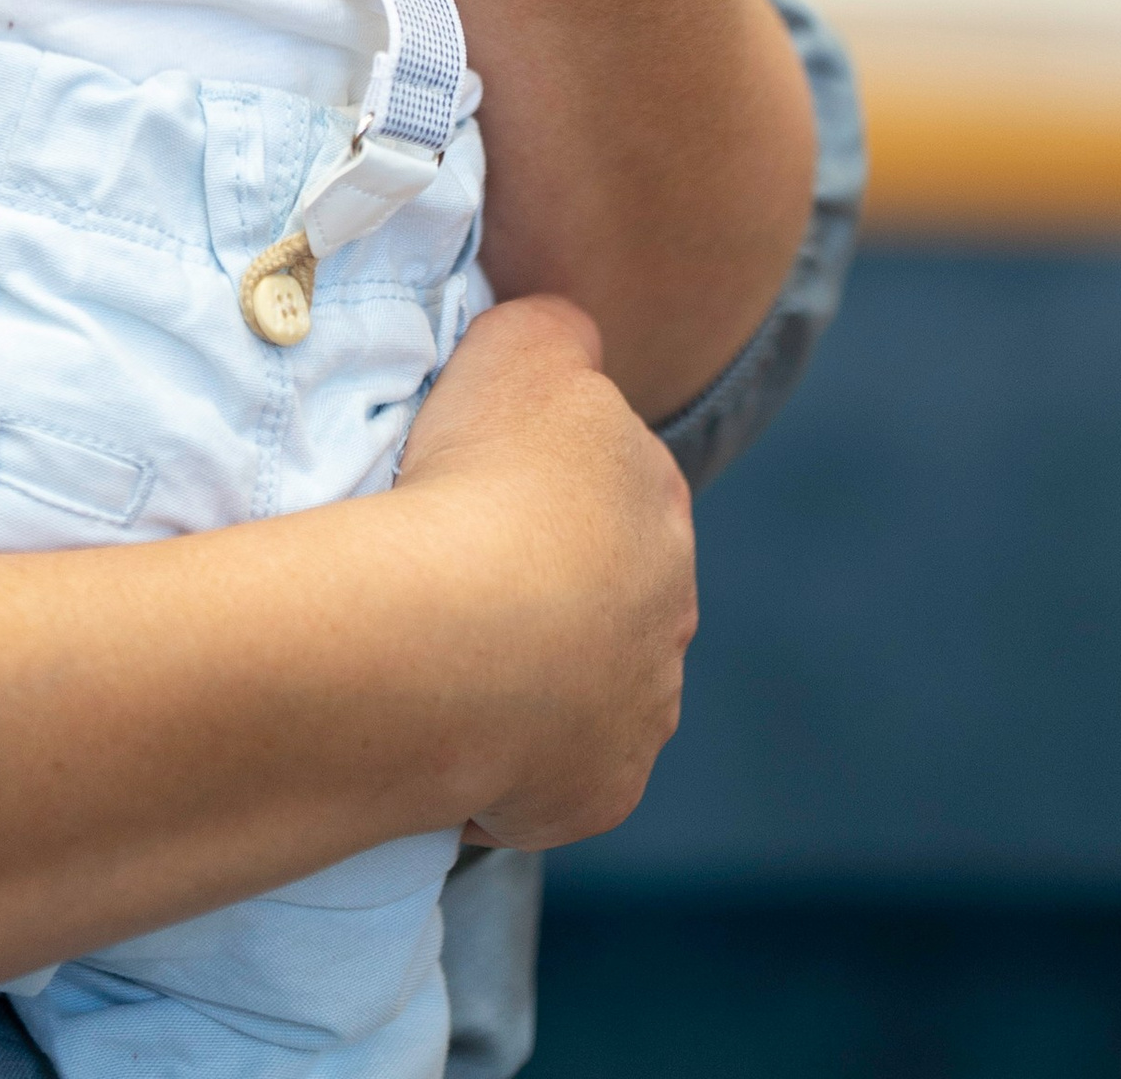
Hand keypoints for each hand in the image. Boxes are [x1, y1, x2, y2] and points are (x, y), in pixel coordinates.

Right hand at [392, 295, 695, 846]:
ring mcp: (644, 707)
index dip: (545, 481)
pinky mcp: (603, 791)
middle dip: (552, 584)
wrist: (457, 637)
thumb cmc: (485, 476)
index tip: (479, 490)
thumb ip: (558, 330)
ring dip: (534, 674)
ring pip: (589, 684)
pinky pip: (554, 770)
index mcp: (658, 495)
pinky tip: (450, 726)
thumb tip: (569, 345)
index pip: (613, 479)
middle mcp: (672, 606)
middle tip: (459, 576)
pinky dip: (511, 756)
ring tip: (448, 656)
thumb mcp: (522, 340)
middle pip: (610, 588)